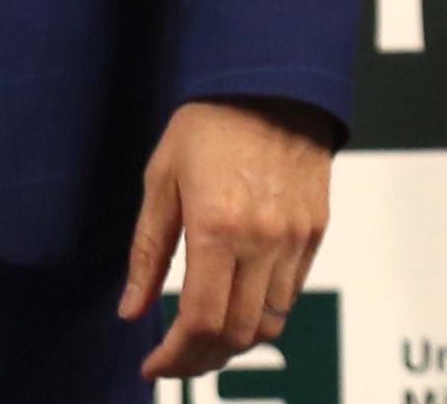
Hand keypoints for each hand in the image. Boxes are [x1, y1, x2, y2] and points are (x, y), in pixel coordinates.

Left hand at [124, 98, 330, 379]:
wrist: (271, 83)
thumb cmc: (207, 122)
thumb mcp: (161, 177)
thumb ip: (147, 250)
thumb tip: (130, 310)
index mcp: (217, 227)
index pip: (200, 320)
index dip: (175, 355)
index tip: (152, 364)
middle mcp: (262, 242)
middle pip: (237, 335)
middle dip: (201, 359)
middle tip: (173, 360)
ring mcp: (294, 241)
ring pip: (269, 324)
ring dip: (233, 343)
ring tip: (200, 340)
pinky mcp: (315, 234)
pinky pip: (290, 296)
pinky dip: (261, 315)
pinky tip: (233, 305)